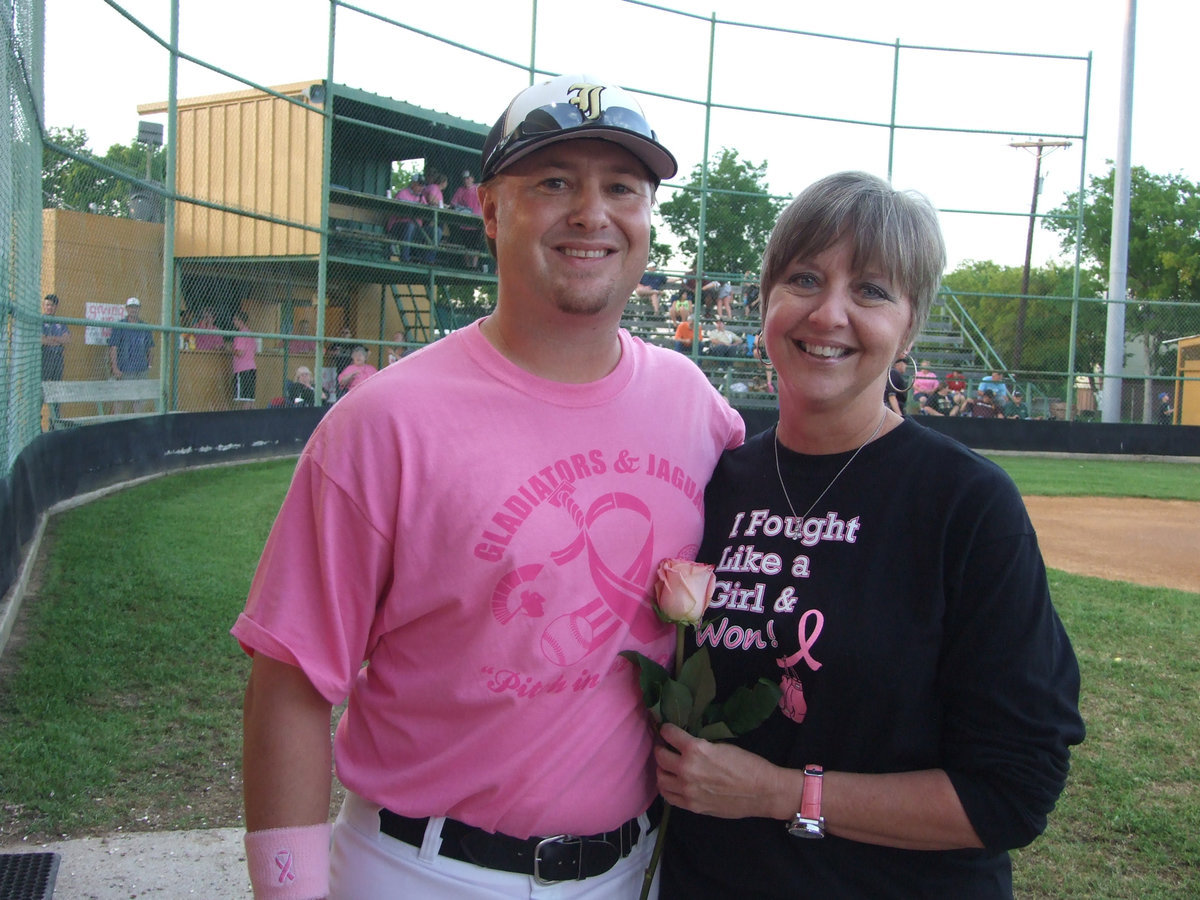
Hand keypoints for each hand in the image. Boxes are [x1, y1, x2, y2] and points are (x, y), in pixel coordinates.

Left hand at [655, 723, 792, 820]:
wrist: (762, 792)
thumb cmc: (747, 764)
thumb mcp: (721, 746)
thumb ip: (699, 747)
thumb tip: (685, 744)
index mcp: (695, 750)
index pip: (669, 734)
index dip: (666, 730)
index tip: (666, 730)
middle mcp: (686, 770)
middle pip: (660, 756)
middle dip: (662, 748)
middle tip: (666, 747)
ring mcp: (687, 790)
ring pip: (660, 778)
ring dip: (662, 769)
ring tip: (668, 766)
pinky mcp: (692, 806)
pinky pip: (668, 796)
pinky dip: (667, 787)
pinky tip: (673, 782)